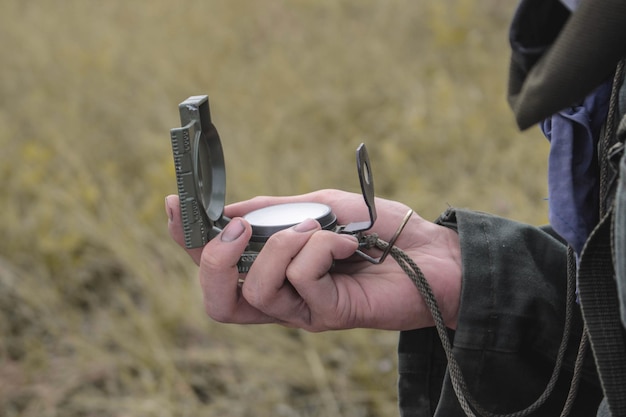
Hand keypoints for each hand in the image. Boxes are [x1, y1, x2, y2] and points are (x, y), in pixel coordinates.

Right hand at [166, 190, 461, 330]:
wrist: (430, 250)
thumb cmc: (377, 228)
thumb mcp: (318, 207)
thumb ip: (273, 211)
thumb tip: (227, 212)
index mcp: (272, 267)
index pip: (214, 265)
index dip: (187, 240)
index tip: (176, 202)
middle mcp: (281, 295)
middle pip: (218, 299)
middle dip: (215, 261)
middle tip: (238, 230)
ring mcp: (303, 308)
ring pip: (256, 290)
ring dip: (282, 245)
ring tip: (316, 228)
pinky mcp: (328, 314)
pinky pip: (302, 280)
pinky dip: (319, 248)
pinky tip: (348, 243)